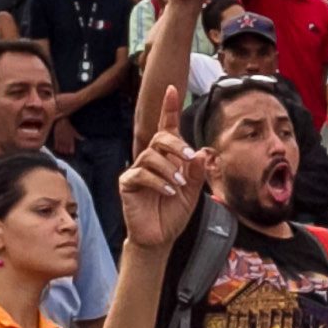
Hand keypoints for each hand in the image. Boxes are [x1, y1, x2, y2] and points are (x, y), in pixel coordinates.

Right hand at [116, 89, 200, 249]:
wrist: (160, 238)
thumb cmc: (174, 213)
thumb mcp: (193, 193)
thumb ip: (196, 173)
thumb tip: (200, 151)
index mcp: (167, 158)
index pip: (166, 128)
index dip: (168, 109)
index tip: (171, 89)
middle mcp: (150, 160)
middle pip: (160, 137)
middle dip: (176, 144)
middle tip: (188, 158)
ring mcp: (137, 170)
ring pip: (151, 155)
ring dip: (169, 168)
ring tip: (179, 185)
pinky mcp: (127, 184)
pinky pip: (141, 174)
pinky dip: (158, 182)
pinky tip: (168, 192)